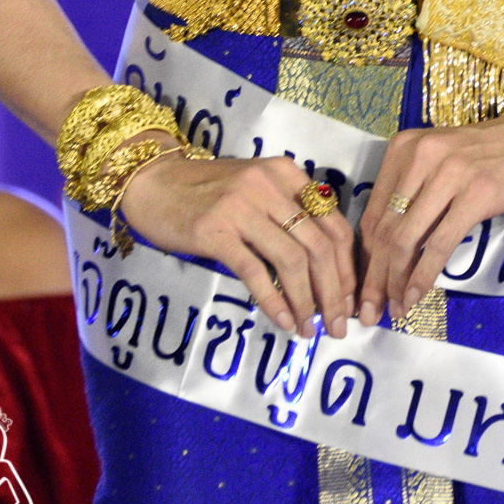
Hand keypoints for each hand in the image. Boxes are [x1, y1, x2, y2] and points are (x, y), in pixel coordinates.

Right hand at [119, 148, 354, 339]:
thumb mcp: (257, 188)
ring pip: (292, 261)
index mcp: (287, 174)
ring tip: (308, 329)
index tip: (350, 300)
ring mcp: (241, 207)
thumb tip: (325, 272)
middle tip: (337, 326)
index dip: (347, 268)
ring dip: (306, 302)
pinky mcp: (215, 230)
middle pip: (319, 246)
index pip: (334, 224)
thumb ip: (288, 214)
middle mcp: (269, 185)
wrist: (154, 183)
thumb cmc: (208, 191)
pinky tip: (282, 320)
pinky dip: (274, 301)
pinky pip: (255, 272)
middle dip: (334, 293)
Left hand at [356, 90, 503, 326]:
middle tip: (371, 312)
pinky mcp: (477, 193)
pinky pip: (440, 243)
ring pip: (407, 239)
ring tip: (395, 310)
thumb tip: (385, 254)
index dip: (364, 257)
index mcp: (403, 148)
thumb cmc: (489, 156)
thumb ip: (412, 197)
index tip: (362, 288)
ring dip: (396, 282)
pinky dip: (424, 275)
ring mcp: (449, 173)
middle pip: (385, 229)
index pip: (374, 212)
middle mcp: (421, 156)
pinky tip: (417, 296)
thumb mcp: (439, 165)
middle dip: (374, 277)